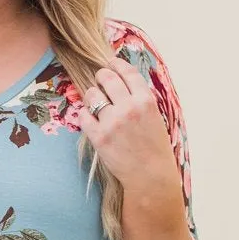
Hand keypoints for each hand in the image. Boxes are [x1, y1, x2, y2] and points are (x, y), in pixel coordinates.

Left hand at [79, 56, 179, 192]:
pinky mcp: (99, 137)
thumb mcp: (155, 117)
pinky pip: (83, 116)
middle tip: (100, 81)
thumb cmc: (154, 148)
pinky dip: (84, 115)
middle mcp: (129, 107)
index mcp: (146, 101)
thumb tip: (122, 82)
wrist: (150, 176)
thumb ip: (140, 99)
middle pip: (106, 78)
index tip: (110, 63)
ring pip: (92, 95)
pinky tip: (90, 120)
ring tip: (96, 104)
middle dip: (101, 76)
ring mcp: (113, 122)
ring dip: (92, 96)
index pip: (127, 71)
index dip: (116, 64)